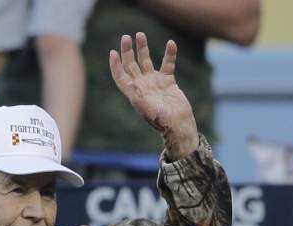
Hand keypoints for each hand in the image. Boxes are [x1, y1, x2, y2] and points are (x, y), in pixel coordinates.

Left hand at [109, 33, 198, 158]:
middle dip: (127, 51)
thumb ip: (139, 98)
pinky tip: (171, 44)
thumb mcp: (148, 110)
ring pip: (146, 61)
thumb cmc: (162, 121)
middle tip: (126, 37)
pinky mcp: (168, 81)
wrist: (179, 125)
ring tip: (140, 34)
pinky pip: (167, 64)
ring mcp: (154, 82)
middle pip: (131, 65)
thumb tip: (131, 84)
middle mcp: (142, 86)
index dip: (115, 66)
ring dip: (143, 48)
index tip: (113, 53)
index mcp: (134, 93)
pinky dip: (169, 54)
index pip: (121, 76)